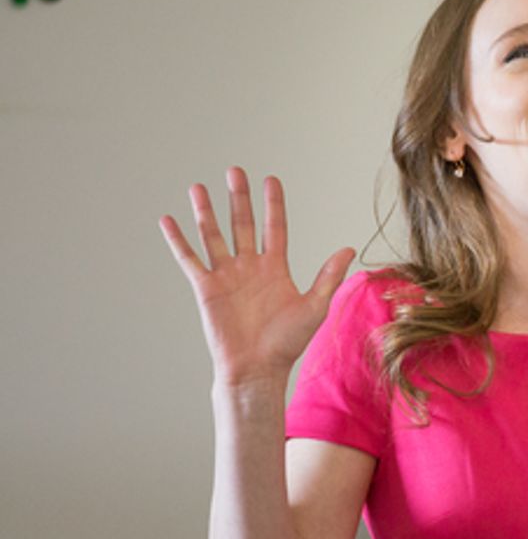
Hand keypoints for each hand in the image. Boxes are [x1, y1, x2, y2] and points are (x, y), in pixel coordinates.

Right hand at [159, 167, 354, 384]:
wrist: (258, 368)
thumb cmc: (287, 343)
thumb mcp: (315, 306)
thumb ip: (329, 276)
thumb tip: (349, 249)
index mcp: (275, 269)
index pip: (274, 228)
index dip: (273, 204)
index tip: (271, 179)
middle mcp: (249, 267)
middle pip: (243, 224)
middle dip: (239, 198)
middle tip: (234, 170)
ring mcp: (226, 276)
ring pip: (213, 236)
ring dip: (206, 212)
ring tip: (198, 187)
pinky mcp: (206, 288)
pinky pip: (189, 259)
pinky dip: (178, 240)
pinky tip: (168, 220)